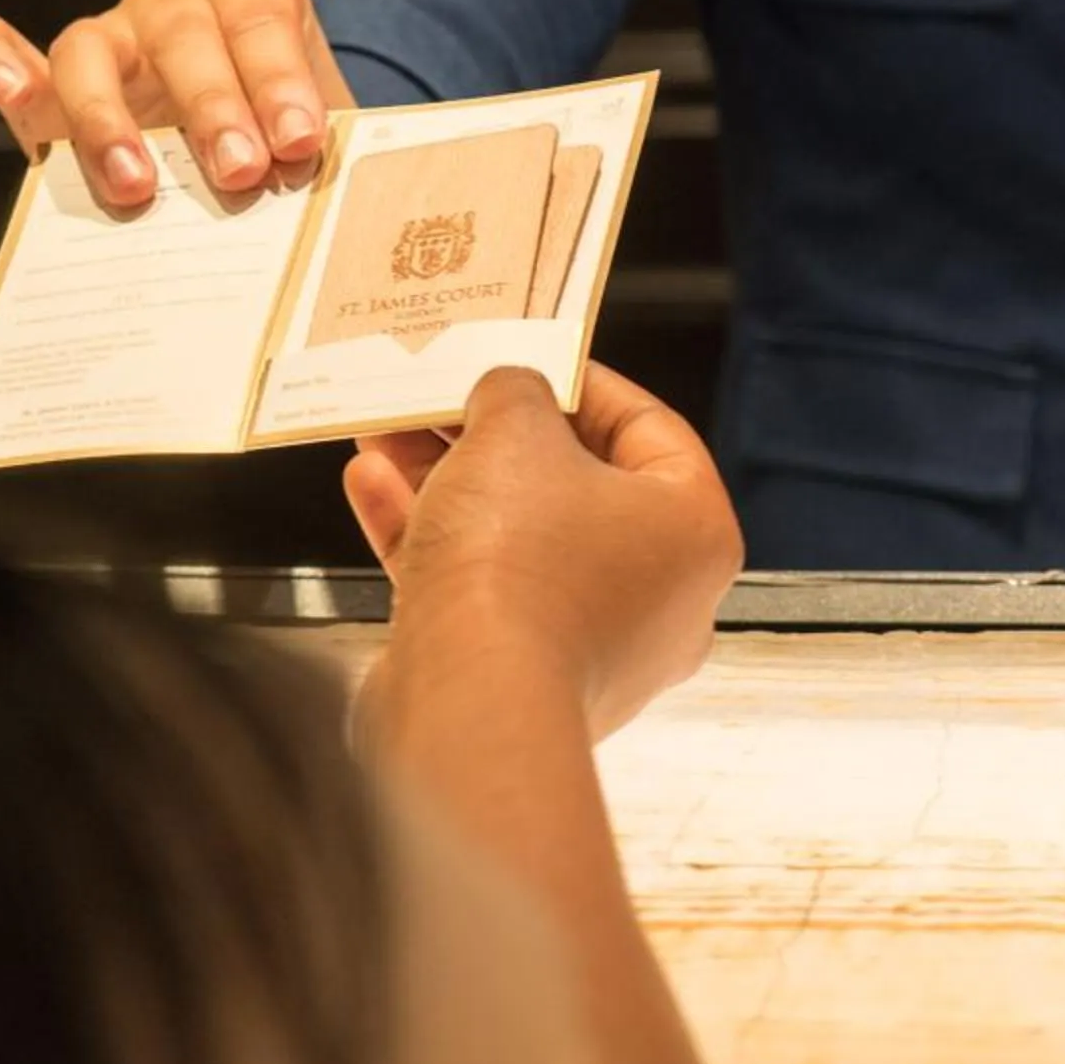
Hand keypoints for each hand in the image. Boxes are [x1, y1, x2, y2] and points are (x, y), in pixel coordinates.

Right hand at [0, 0, 353, 208]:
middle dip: (213, 105)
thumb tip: (334, 210)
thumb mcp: (316, 129)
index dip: (280, 76)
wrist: (251, 137)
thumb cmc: (288, 132)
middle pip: (182, 34)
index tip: (300, 141)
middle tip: (242, 174)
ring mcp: (108, 37)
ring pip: (89, 50)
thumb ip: (317, 152)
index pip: (259, 15)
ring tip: (136, 187)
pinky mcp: (49, 82)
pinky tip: (7, 88)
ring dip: (108, 117)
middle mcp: (172, 0)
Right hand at [347, 366, 742, 741]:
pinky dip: (429, 537)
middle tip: (446, 396)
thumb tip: (507, 393)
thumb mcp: (514, 430)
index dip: (582, 382)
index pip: (649, 429)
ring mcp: (590, 646)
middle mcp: (658, 598)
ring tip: (390, 431)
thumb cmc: (517, 563)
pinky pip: (479, 590)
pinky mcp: (521, 679)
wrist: (466, 705)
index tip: (529, 358)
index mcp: (692, 532)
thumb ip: (514, 391)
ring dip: (448, 479)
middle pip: (571, 486)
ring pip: (515, 537)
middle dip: (493, 433)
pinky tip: (373, 485)